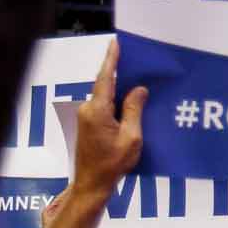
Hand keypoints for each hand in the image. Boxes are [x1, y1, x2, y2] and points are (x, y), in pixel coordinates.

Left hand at [42, 42, 146, 227]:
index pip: (105, 78)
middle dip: (121, 72)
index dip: (111, 59)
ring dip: (121, 90)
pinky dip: (118, 103)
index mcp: (97, 110)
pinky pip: (105, 107)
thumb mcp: (131, 137)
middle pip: (106, 85)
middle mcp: (88, 109)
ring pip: (106, 97)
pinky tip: (132, 104)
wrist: (91, 185)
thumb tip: (138, 89)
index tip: (117, 42)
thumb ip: (134, 110)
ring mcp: (86, 117)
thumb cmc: (112, 164)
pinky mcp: (89, 125)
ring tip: (140, 81)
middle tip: (137, 59)